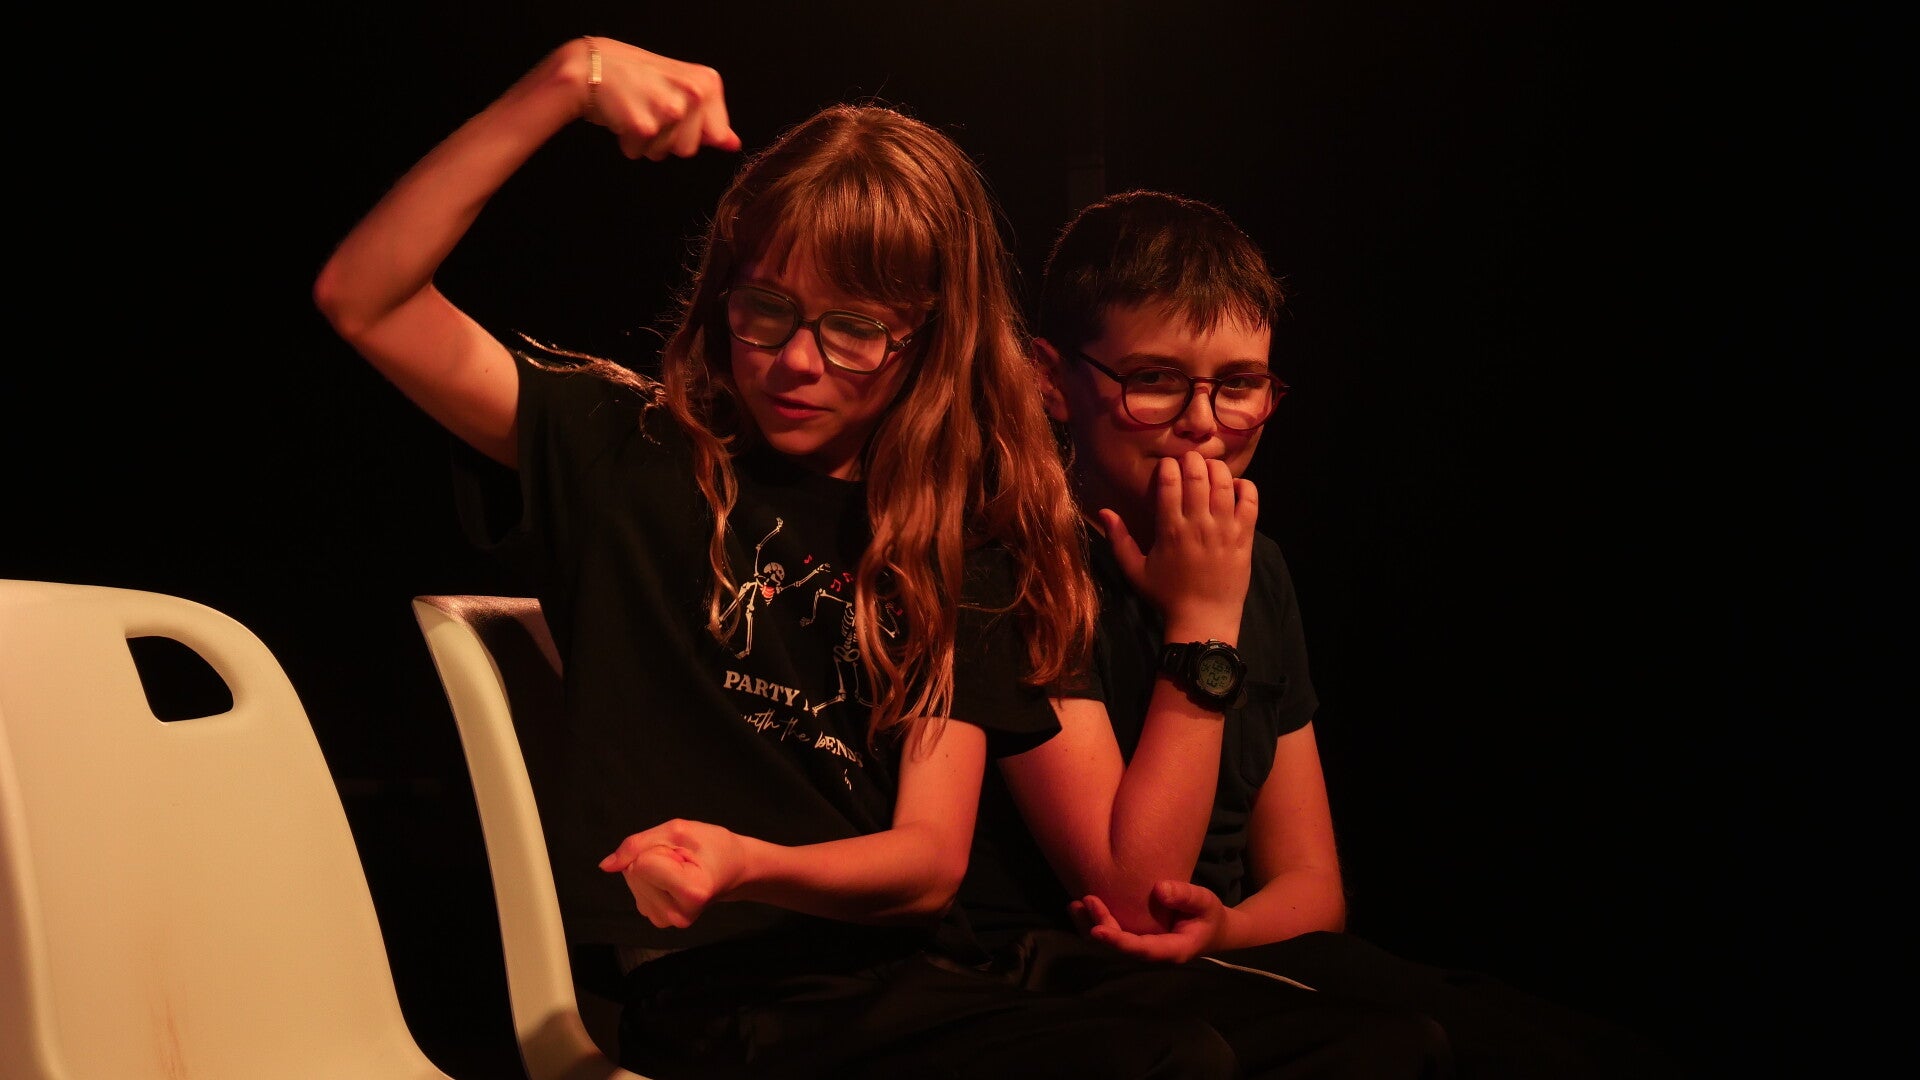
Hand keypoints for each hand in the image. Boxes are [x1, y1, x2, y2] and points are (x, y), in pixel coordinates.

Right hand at [582, 38, 741, 160]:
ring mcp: (670, 110)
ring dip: (647, 142)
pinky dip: (627, 142)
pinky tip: (622, 116)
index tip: (674, 107)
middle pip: (690, 149)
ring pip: (664, 154)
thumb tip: (733, 144)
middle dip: (668, 139)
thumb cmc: (637, 77)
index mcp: (707, 83)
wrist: (591, 65)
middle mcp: (693, 94)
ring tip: (637, 111)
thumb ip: (710, 119)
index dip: (692, 130)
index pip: (717, 136)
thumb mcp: (681, 89)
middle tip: (650, 109)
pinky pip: (639, 153)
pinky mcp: (644, 126)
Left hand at [598, 818, 745, 928]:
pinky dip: (649, 880)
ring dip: (651, 869)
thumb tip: (606, 866)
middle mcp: (678, 915)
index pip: (642, 864)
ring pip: (632, 881)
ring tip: (678, 868)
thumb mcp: (678, 831)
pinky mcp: (658, 919)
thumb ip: (637, 845)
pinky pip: (636, 890)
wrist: (733, 868)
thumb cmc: (713, 846)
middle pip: (634, 873)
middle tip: (681, 860)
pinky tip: (671, 880)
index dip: (659, 849)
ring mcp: (667, 921)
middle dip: (653, 858)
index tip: (683, 854)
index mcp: (692, 892)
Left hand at [1068, 880, 1228, 963]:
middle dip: (1101, 926)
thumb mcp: (1206, 902)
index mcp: (1172, 950)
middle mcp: (1152, 954)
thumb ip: (1186, 896)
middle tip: (1087, 901)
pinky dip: (1094, 923)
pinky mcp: (1135, 939)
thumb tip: (1159, 889)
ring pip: (1111, 945)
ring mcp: (1142, 948)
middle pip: (1120, 947)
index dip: (1119, 942)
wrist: (1212, 929)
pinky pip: (1112, 936)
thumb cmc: (1208, 915)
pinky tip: (1079, 907)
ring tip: (1074, 905)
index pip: (1141, 950)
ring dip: (1090, 926)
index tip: (1099, 931)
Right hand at [1101, 452, 1255, 632]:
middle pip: (1198, 476)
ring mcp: (1224, 530)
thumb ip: (1119, 539)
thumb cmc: (1166, 596)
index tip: (1168, 466)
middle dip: (1193, 460)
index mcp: (1170, 530)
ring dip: (1217, 469)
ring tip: (1211, 468)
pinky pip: (1250, 502)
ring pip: (1225, 484)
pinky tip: (1236, 487)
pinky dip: (1245, 487)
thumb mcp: (1135, 570)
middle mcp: (1198, 525)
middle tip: (1190, 460)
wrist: (1203, 620)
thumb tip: (1103, 511)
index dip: (1169, 466)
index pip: (1170, 483)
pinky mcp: (1244, 538)